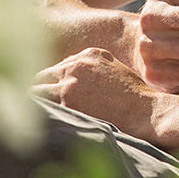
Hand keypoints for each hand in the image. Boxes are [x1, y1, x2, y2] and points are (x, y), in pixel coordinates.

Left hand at [32, 47, 160, 141]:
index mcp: (88, 55)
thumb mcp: (115, 69)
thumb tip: (73, 79)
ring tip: (33, 116)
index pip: (59, 67)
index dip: (54, 83)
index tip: (52, 95)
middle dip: (40, 90)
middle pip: (42, 76)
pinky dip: (40, 112)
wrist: (145, 111)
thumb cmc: (135, 95)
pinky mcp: (67, 103)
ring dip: (36, 102)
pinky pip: (43, 106)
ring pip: (36, 90)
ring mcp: (69, 84)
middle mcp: (75, 66)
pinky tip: (40, 122)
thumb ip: (93, 68)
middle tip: (35, 106)